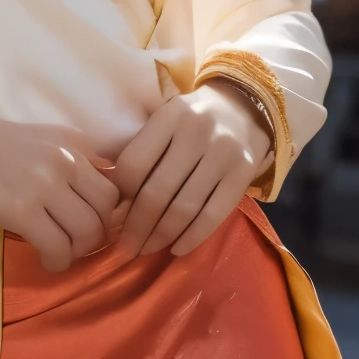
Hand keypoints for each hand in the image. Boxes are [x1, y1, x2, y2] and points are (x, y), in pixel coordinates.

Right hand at [0, 106, 119, 272]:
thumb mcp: (47, 142)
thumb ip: (76, 163)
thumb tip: (104, 202)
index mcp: (75, 143)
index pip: (114, 185)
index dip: (109, 213)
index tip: (94, 223)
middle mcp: (66, 161)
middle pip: (106, 211)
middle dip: (97, 234)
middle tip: (77, 241)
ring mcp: (45, 185)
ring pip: (87, 232)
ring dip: (78, 250)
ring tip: (62, 251)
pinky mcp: (22, 210)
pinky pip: (57, 247)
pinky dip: (58, 261)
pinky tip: (48, 260)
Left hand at [114, 81, 272, 258]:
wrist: (244, 108)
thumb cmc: (192, 121)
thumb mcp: (166, 120)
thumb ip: (144, 150)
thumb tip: (116, 202)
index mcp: (169, 116)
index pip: (134, 164)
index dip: (121, 195)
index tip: (114, 212)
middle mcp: (197, 132)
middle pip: (157, 191)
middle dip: (137, 226)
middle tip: (126, 247)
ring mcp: (224, 153)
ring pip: (184, 208)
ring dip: (161, 236)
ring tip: (146, 249)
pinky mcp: (244, 174)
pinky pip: (213, 215)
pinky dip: (192, 237)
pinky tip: (177, 249)